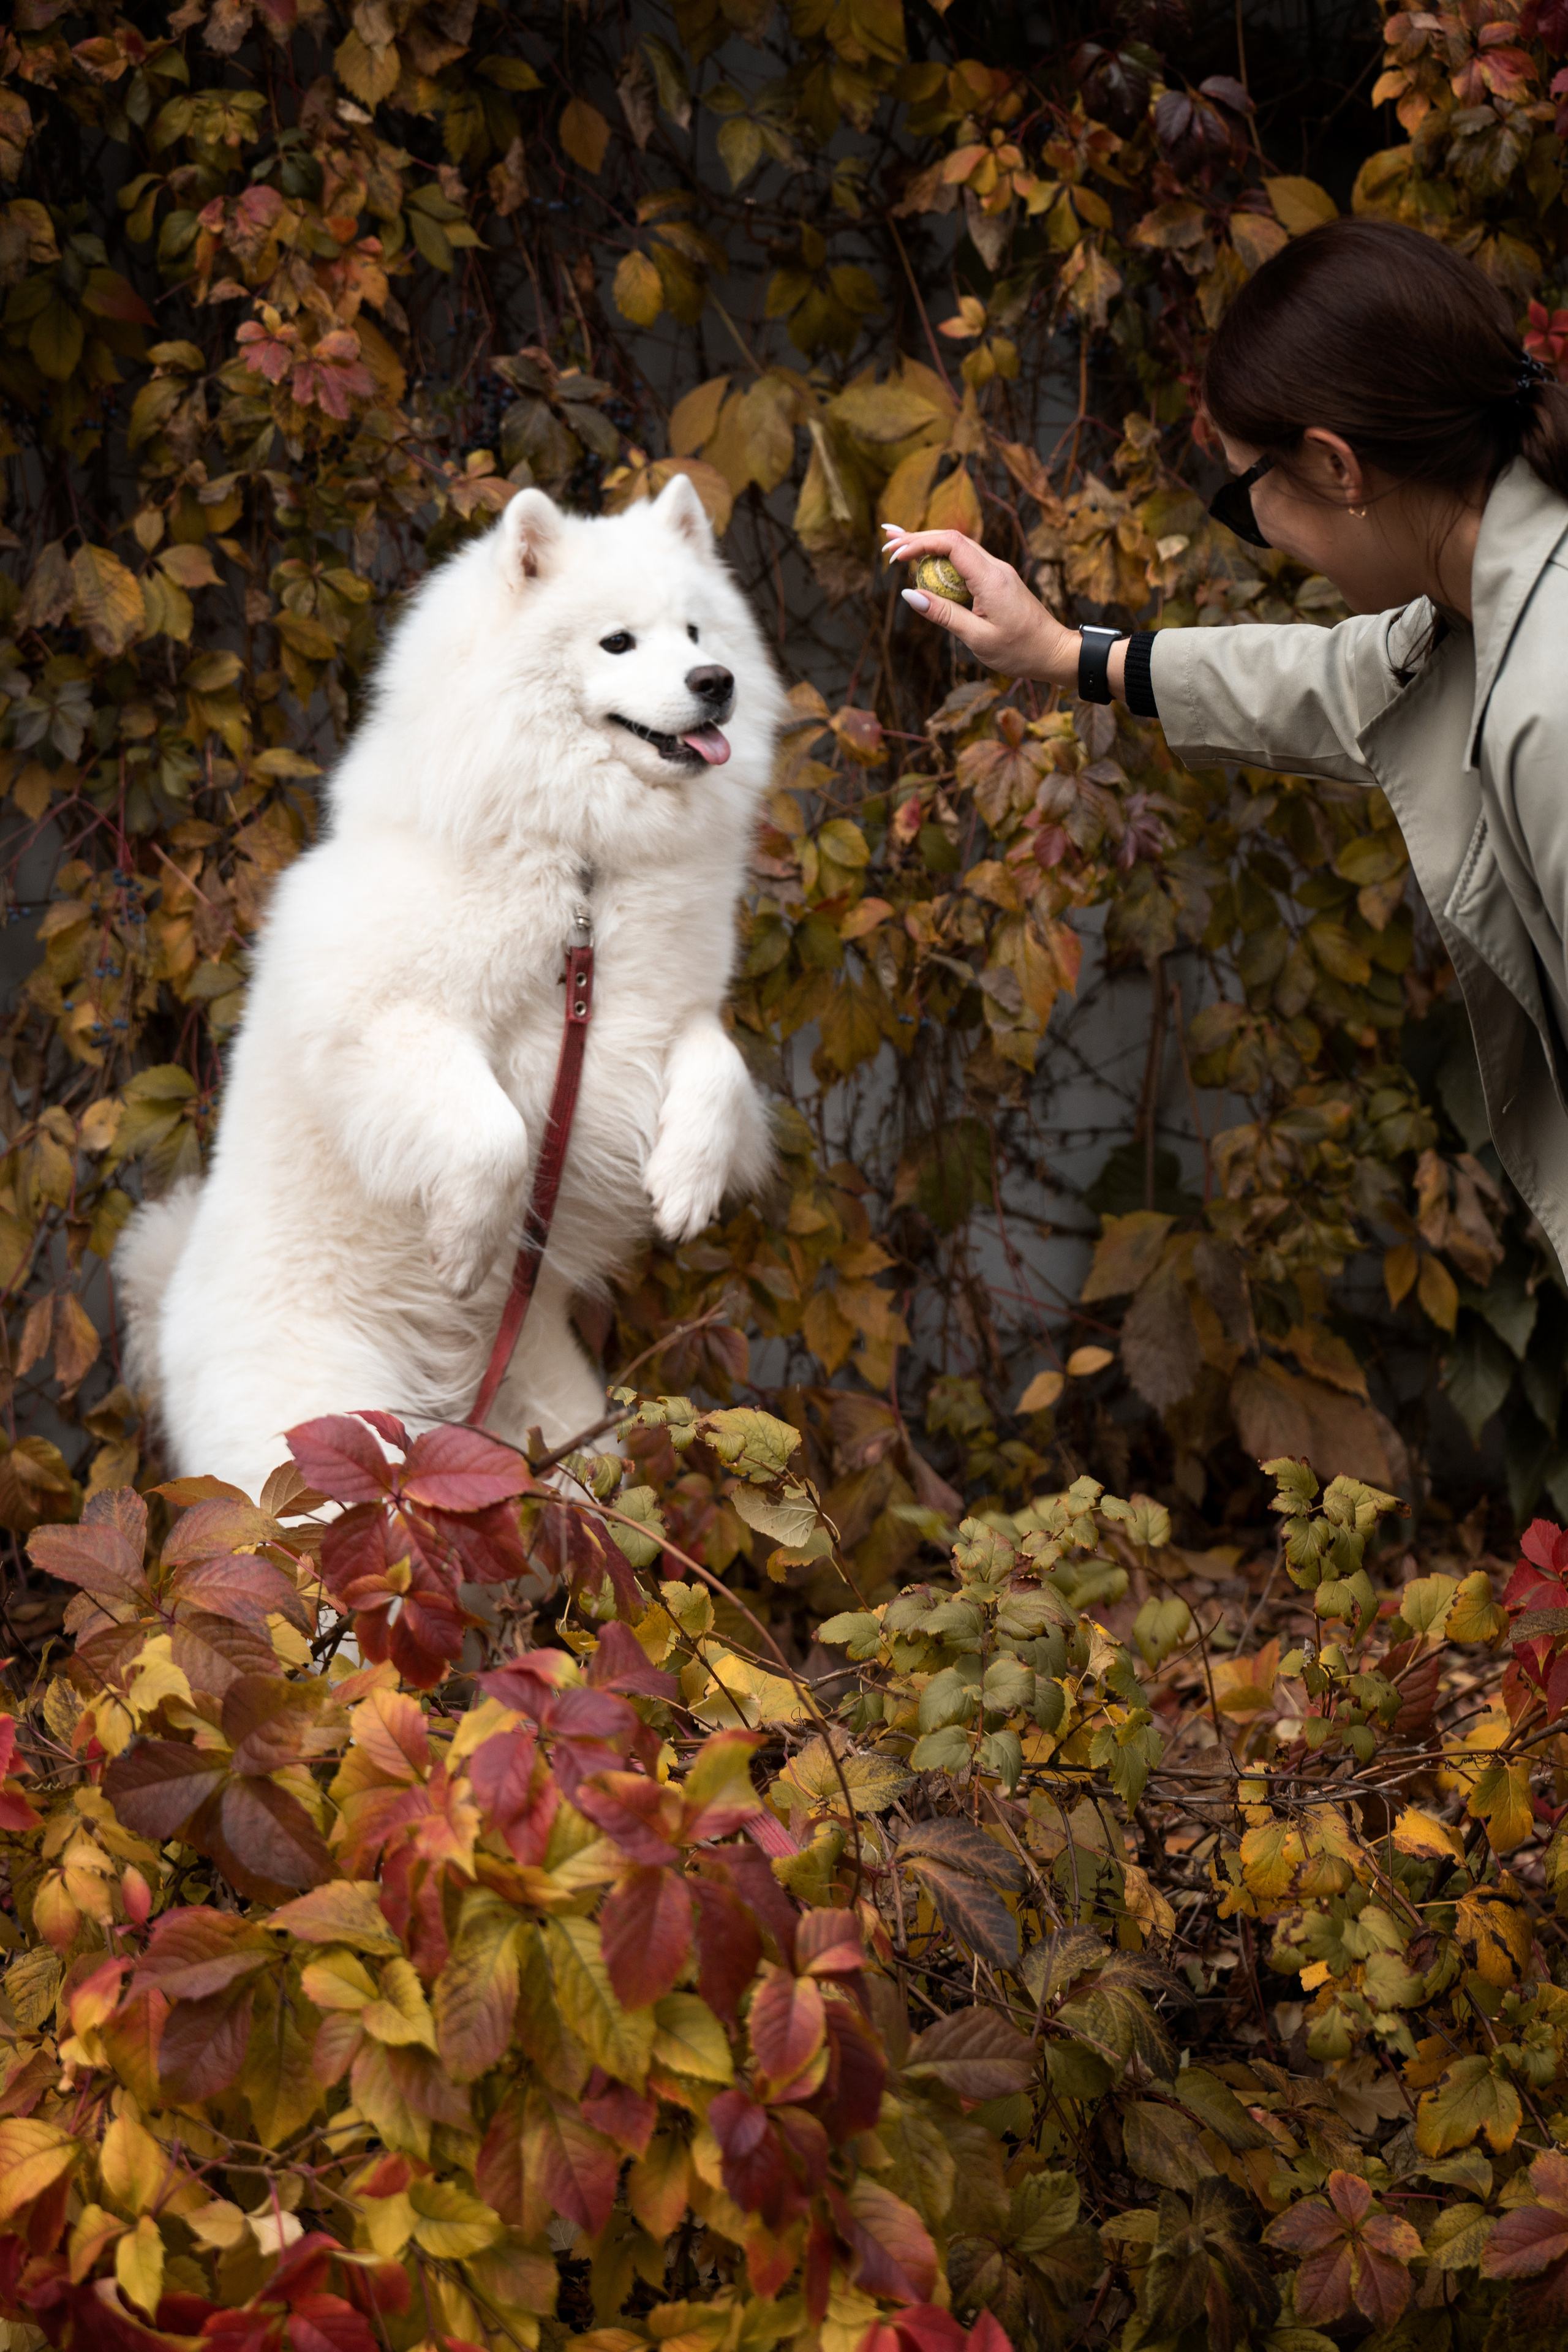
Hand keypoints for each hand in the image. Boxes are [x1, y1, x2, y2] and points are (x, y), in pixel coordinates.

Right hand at [882, 524, 1077, 685]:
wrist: (1055, 652)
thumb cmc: (1020, 651)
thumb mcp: (978, 639)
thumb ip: (943, 614)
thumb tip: (908, 595)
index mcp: (991, 579)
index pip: (950, 544)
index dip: (919, 544)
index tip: (895, 556)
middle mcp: (995, 567)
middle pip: (951, 540)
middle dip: (916, 538)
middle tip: (886, 541)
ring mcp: (997, 572)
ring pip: (958, 548)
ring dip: (927, 546)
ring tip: (896, 546)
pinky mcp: (997, 580)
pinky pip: (965, 562)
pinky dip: (941, 560)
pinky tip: (924, 562)